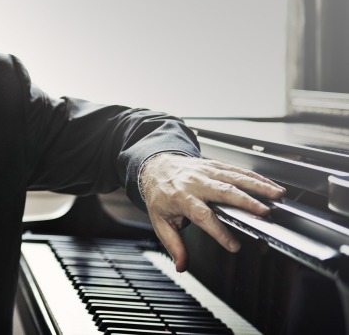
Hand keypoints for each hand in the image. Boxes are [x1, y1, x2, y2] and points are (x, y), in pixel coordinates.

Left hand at [139, 153, 284, 271]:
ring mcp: (206, 172)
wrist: (155, 166)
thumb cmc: (159, 194)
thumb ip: (173, 244)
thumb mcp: (159, 221)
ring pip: (234, 178)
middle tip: (264, 213)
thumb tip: (181, 266)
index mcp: (181, 197)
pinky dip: (256, 178)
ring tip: (277, 196)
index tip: (234, 245)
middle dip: (245, 202)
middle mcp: (195, 183)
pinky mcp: (214, 166)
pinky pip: (237, 170)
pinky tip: (270, 185)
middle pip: (223, 192)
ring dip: (258, 187)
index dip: (218, 231)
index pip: (202, 215)